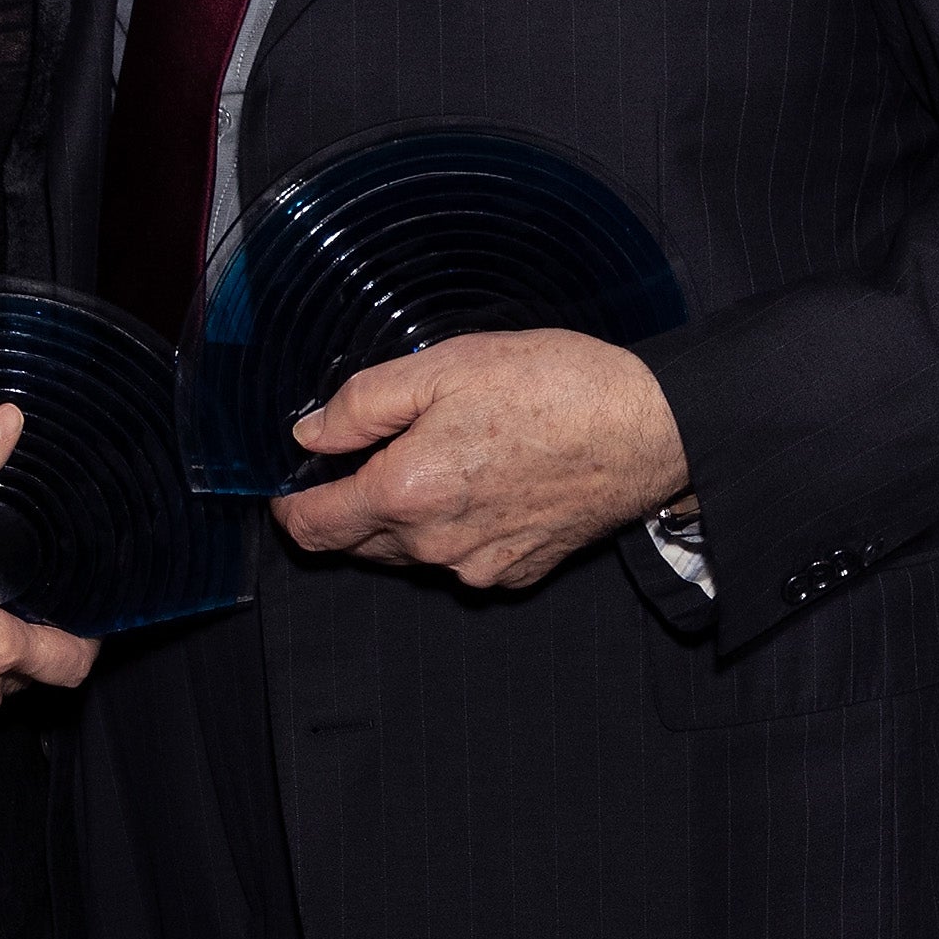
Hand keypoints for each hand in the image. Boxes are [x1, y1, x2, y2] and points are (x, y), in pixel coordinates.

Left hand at [273, 330, 689, 590]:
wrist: (648, 429)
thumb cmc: (553, 388)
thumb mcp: (442, 365)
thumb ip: (363, 404)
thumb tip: (310, 435)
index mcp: (407, 493)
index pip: (315, 526)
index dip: (290, 505)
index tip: (290, 484)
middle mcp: (436, 546)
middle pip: (357, 543)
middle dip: (348, 504)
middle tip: (371, 451)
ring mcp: (479, 567)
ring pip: (408, 552)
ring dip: (401, 517)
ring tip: (439, 455)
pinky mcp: (517, 573)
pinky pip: (460, 558)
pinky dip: (453, 528)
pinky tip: (482, 480)